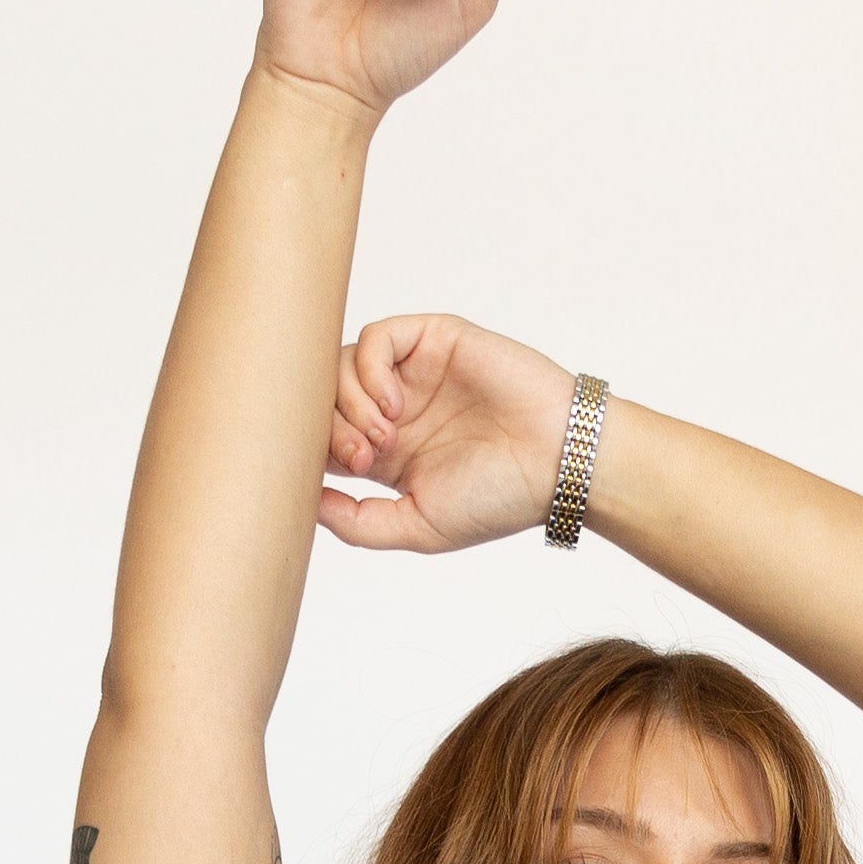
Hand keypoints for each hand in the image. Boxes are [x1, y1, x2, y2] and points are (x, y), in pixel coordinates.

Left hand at [319, 310, 582, 554]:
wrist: (556, 463)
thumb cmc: (499, 499)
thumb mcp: (417, 527)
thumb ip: (358, 522)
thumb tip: (306, 504)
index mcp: (385, 452)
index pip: (321, 436)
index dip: (315, 450)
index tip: (349, 475)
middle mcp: (393, 408)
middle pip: (322, 397)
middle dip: (330, 428)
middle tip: (364, 457)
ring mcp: (411, 372)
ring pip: (341, 363)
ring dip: (349, 401)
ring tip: (384, 434)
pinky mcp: (433, 340)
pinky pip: (378, 336)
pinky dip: (371, 368)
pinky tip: (394, 403)